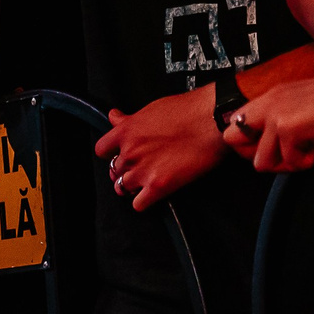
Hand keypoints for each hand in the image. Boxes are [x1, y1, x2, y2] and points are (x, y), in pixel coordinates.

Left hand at [95, 87, 228, 211]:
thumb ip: (130, 118)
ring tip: (147, 180)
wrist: (211, 120)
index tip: (118, 154)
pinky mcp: (158, 186)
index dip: (110, 154)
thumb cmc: (188, 111)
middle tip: (141, 166)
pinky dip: (144, 202)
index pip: (101, 150)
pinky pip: (139, 204)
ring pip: (123, 188)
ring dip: (133, 187)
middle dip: (126, 170)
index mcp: (127, 131)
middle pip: (115, 170)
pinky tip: (153, 193)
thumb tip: (115, 117)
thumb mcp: (152, 108)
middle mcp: (131, 151)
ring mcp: (143, 170)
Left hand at [220, 68, 313, 172]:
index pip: (234, 124)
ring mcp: (276, 116)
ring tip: (308, 146)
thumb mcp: (300, 103)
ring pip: (261, 162)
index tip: (276, 145)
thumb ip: (281, 118)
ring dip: (287, 162)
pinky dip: (308, 161)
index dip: (249, 143)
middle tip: (287, 151)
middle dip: (259, 154)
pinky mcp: (289, 129)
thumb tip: (269, 147)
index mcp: (269, 97)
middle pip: (233, 141)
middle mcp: (267, 103)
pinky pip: (291, 163)